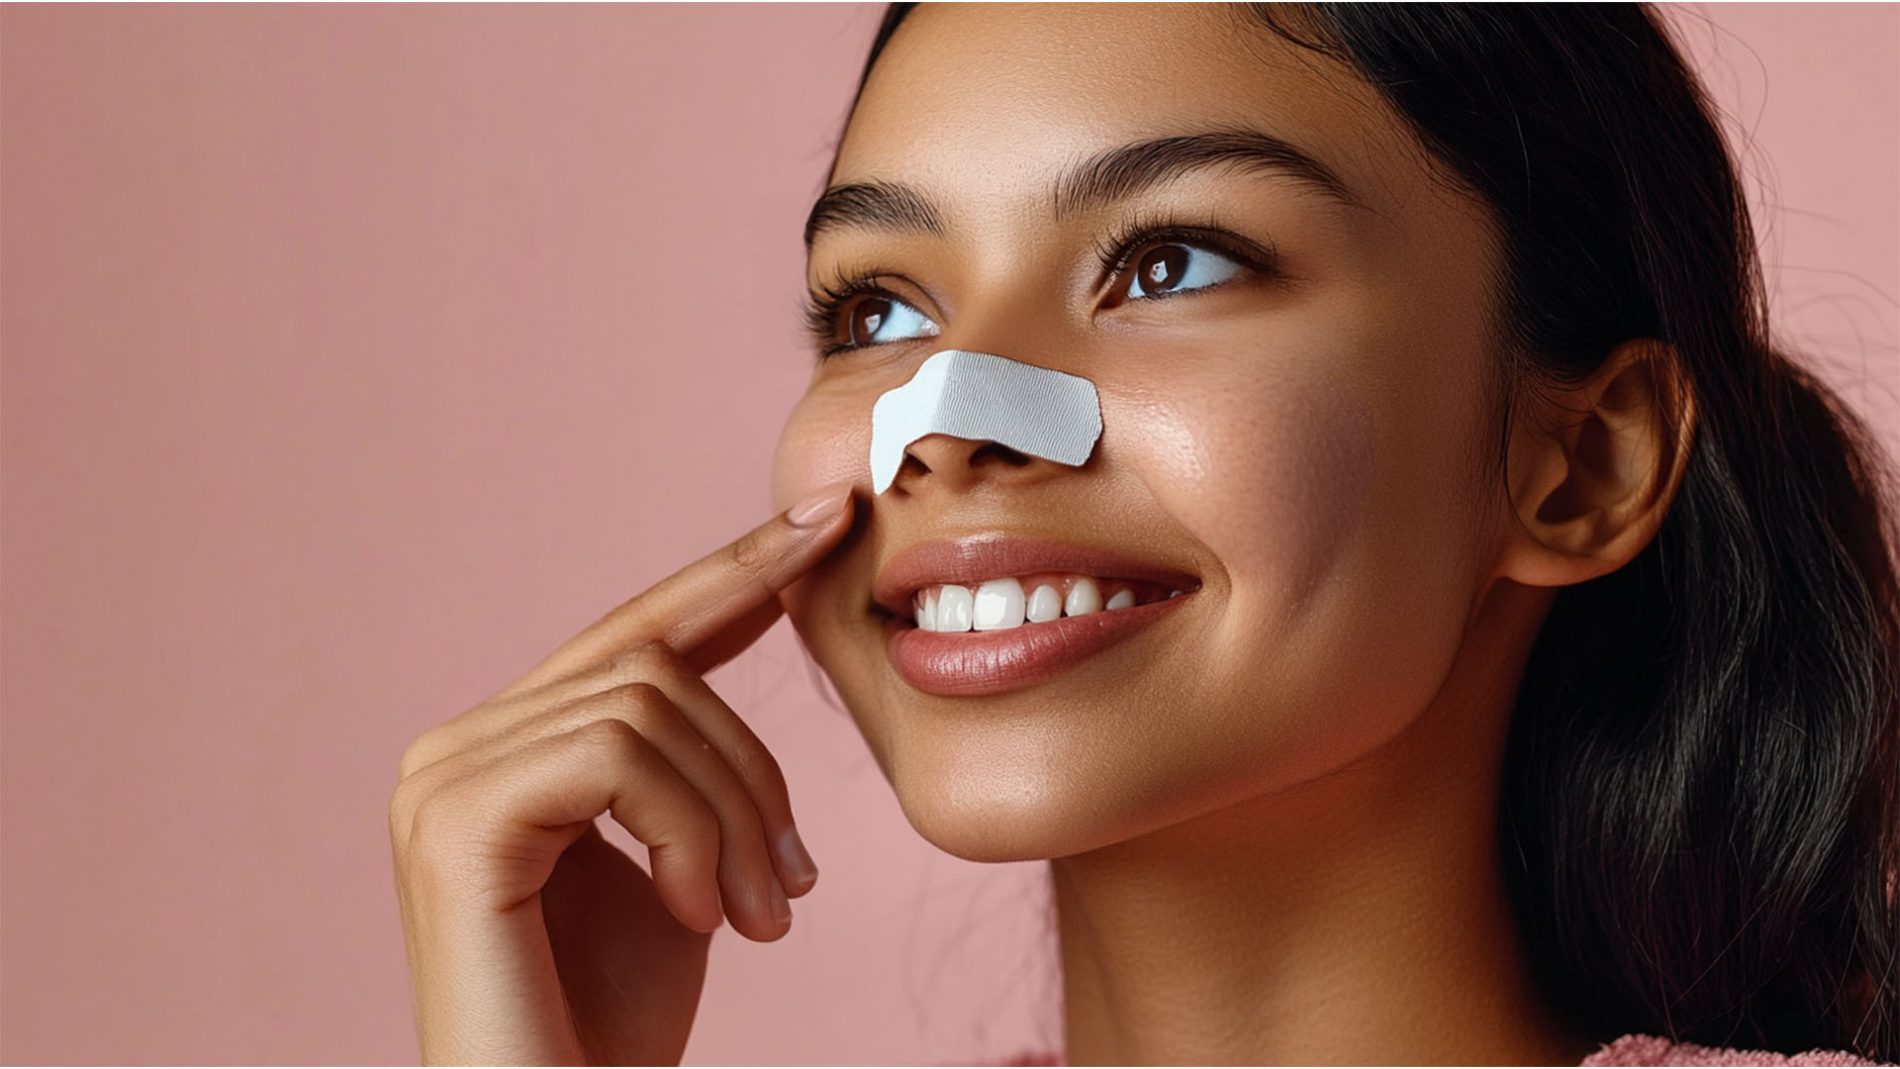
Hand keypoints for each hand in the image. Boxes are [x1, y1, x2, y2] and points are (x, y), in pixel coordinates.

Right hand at [388, 483, 853, 1064]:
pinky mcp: (453, 821)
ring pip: (648, 704)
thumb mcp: (682, 866)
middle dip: (754, 765)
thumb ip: (691, 763)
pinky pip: (615, 756)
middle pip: (653, 664)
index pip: (636, 634)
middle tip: (798, 885)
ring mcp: (443, 778)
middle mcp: (459, 745)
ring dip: (736, 815)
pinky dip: (688, 830)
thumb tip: (758, 622)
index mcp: (511, 748)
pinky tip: (701, 914)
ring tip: (762, 917)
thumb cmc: (616, 1025)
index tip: (826, 523)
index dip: (731, 572)